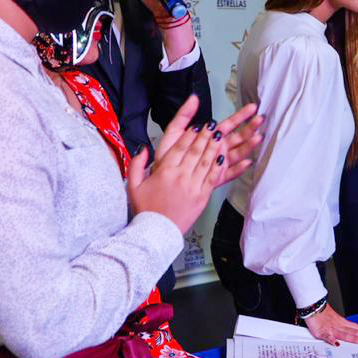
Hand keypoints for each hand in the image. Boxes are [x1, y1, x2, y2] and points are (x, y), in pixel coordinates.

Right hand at [128, 96, 259, 232]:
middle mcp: (180, 177)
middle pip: (195, 152)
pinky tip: (223, 158)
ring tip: (221, 135)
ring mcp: (193, 187)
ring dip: (214, 147)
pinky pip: (212, 178)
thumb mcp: (133, 185)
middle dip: (205, 136)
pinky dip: (218, 167)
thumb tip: (143, 148)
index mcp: (164, 172)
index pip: (179, 148)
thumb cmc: (145, 209)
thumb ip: (136, 164)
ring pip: (206, 162)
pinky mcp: (202, 197)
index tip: (196, 126)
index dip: (189, 135)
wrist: (156, 232)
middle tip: (213, 125)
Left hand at [148, 94, 262, 182]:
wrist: (162, 176)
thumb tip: (194, 97)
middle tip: (261, 119)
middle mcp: (218, 149)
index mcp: (210, 136)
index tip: (253, 107)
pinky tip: (247, 162)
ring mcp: (218, 163)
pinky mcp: (216, 178)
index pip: (229, 123)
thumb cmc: (169, 155)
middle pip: (238, 137)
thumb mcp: (174, 131)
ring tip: (258, 138)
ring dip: (248, 145)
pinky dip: (239, 169)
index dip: (241, 115)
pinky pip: (230, 173)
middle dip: (250, 128)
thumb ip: (184, 114)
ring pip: (238, 153)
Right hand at [304, 305, 357, 345]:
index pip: (356, 327)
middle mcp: (338, 326)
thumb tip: (352, 332)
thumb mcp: (334, 319)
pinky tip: (337, 344)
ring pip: (343, 334)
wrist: (312, 306)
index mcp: (342, 322)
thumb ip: (343, 326)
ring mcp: (331, 329)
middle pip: (353, 331)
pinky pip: (327, 337)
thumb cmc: (322, 313)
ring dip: (353, 338)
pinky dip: (332, 340)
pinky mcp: (321, 332)